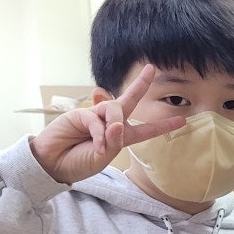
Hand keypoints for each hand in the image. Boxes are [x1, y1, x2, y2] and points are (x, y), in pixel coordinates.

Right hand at [29, 65, 184, 185]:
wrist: (52, 165)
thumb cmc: (78, 163)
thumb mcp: (102, 158)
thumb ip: (113, 142)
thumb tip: (118, 123)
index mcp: (120, 137)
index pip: (145, 130)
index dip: (163, 126)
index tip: (182, 120)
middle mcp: (110, 124)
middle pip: (129, 100)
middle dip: (141, 84)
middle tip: (151, 69)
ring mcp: (95, 117)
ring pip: (114, 110)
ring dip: (115, 124)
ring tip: (104, 143)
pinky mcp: (79, 114)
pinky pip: (96, 118)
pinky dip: (99, 133)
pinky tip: (95, 145)